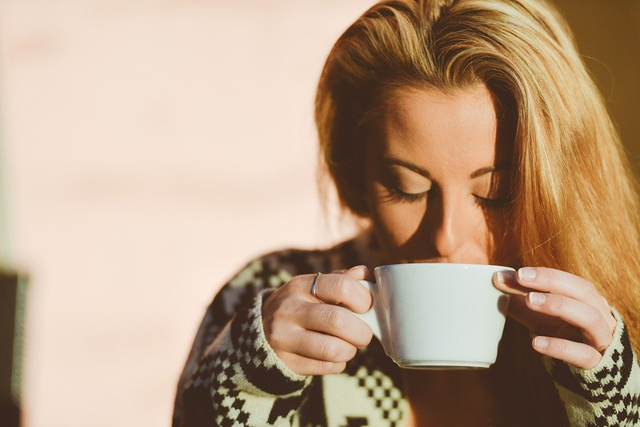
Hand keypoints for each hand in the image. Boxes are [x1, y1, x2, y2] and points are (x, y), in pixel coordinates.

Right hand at [262, 265, 373, 375]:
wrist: (260, 332)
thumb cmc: (300, 306)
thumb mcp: (314, 287)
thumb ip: (341, 279)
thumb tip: (366, 275)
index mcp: (300, 285)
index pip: (341, 286)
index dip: (363, 299)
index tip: (367, 307)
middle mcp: (289, 309)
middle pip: (337, 321)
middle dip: (361, 331)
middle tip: (364, 334)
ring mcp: (283, 337)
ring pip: (332, 349)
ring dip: (350, 350)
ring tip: (349, 346)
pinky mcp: (285, 362)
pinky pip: (325, 367)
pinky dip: (338, 363)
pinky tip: (334, 356)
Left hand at [493, 267, 616, 368]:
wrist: (587, 373)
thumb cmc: (561, 335)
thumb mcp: (539, 316)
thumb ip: (520, 298)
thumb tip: (497, 278)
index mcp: (588, 300)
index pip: (569, 281)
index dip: (545, 274)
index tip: (518, 273)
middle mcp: (600, 315)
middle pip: (583, 291)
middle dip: (552, 281)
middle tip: (521, 278)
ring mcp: (601, 340)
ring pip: (589, 318)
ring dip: (559, 305)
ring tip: (530, 300)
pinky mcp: (597, 364)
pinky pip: (583, 354)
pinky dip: (560, 347)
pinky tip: (536, 342)